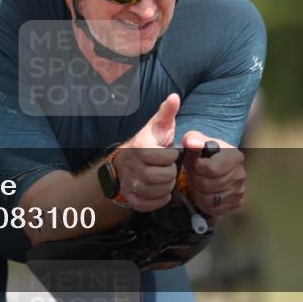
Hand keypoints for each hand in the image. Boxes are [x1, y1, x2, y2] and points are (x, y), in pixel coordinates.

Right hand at [113, 94, 181, 211]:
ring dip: (164, 188)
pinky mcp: (129, 194)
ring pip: (150, 191)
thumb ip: (167, 112)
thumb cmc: (148, 141)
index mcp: (139, 146)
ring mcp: (128, 180)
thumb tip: (175, 97)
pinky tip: (161, 192)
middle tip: (171, 170)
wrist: (127, 159)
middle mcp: (131, 164)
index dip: (169, 157)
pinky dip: (156, 201)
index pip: (156, 155)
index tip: (172, 154)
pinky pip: (142, 204)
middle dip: (169, 175)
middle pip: (155, 176)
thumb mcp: (158, 125)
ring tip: (166, 180)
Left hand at [182, 130, 245, 216]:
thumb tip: (191, 143)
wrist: (215, 163)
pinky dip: (204, 203)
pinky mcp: (236, 203)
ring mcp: (239, 190)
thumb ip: (192, 139)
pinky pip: (214, 209)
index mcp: (235, 157)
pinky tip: (203, 192)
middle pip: (207, 185)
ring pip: (209, 199)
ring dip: (197, 192)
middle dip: (194, 179)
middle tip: (193, 174)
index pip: (210, 169)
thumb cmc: (205, 152)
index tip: (192, 163)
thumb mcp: (197, 140)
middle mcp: (240, 174)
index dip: (195, 167)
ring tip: (198, 182)